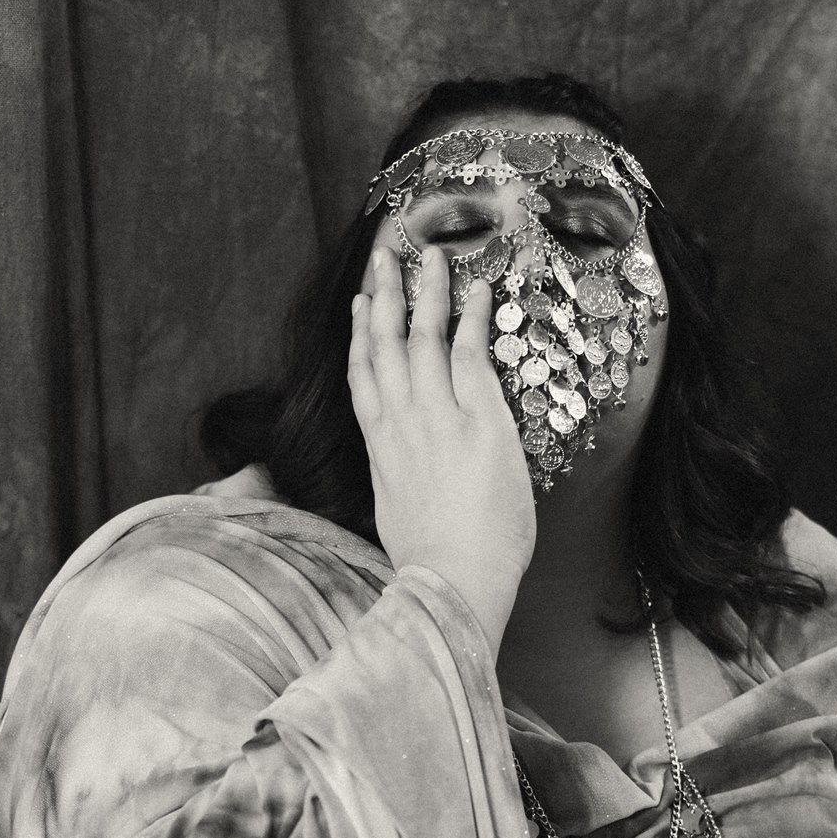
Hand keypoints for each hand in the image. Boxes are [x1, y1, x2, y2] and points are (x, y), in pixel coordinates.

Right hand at [348, 244, 535, 655]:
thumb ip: (401, 483)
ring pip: (423, 339)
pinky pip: (470, 355)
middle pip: (384, 346)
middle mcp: (401, 425)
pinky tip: (476, 290)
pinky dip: (471, 319)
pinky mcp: (477, 422)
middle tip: (384, 256)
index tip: (359, 306)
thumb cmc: (431, 564)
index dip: (360, 337)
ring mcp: (436, 419)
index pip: (364, 381)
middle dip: (383, 295)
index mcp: (381, 450)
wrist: (452, 581)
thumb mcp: (400, 516)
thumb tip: (411, 479)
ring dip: (426, 292)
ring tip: (430, 256)